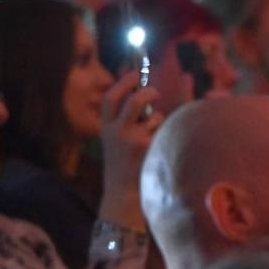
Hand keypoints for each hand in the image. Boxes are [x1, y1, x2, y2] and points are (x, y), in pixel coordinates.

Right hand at [99, 71, 161, 227]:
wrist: (121, 195)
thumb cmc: (123, 166)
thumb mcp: (116, 141)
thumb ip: (124, 120)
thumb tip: (142, 95)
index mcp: (105, 128)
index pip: (110, 98)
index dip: (123, 83)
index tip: (136, 73)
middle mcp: (115, 132)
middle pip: (133, 101)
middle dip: (147, 93)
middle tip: (155, 92)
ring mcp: (131, 140)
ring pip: (153, 117)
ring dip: (158, 121)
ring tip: (154, 134)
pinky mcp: (145, 148)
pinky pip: (162, 132)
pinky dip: (163, 135)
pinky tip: (157, 149)